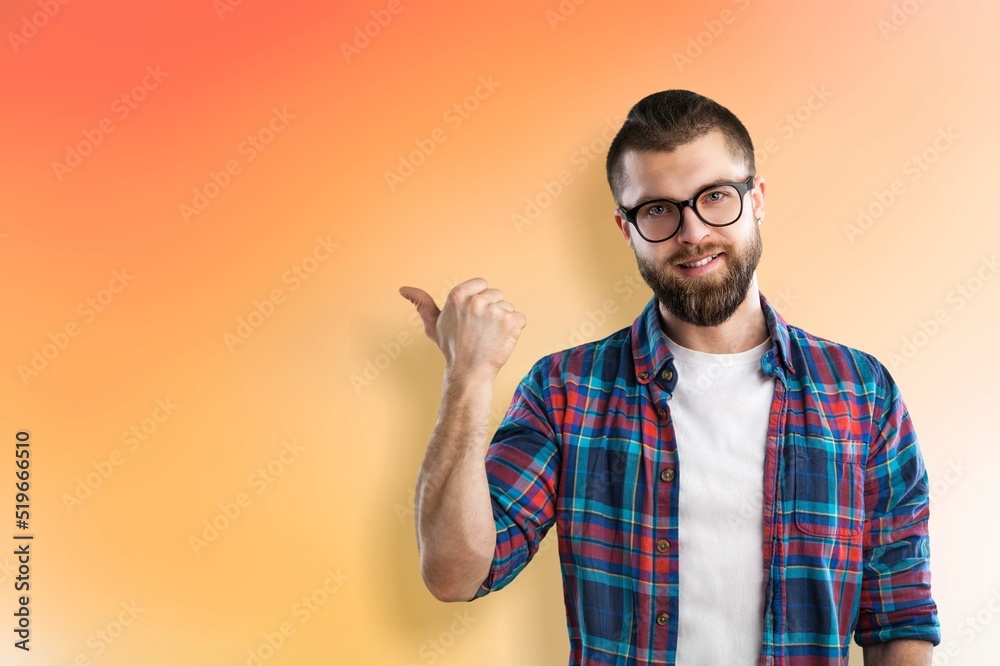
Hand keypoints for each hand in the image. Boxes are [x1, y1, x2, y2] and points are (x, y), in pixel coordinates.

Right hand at [399, 278, 526, 381]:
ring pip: (508, 307)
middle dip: (491, 311)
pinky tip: (501, 341)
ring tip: (489, 337)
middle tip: (480, 331)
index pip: (482, 284)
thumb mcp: (433, 324)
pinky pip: (520, 319)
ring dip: (503, 321)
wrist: (469, 373)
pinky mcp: (510, 322)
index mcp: (457, 295)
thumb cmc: (453, 348)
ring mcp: (494, 311)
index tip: (473, 318)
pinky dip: (515, 330)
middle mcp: (475, 301)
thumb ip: (421, 304)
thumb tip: (402, 289)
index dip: (480, 300)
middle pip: (496, 295)